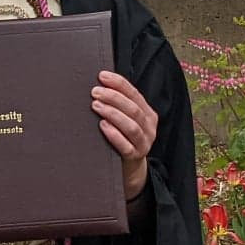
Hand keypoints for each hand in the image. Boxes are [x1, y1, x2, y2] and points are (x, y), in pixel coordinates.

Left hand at [91, 70, 157, 200]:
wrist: (129, 168)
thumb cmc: (123, 138)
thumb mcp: (126, 120)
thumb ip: (120, 105)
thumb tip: (100, 83)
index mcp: (148, 114)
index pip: (135, 94)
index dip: (118, 84)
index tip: (102, 76)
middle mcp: (149, 128)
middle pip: (133, 109)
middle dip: (113, 97)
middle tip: (95, 92)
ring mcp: (144, 143)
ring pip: (131, 126)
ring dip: (112, 113)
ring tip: (96, 106)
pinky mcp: (135, 157)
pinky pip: (126, 146)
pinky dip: (114, 135)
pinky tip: (103, 126)